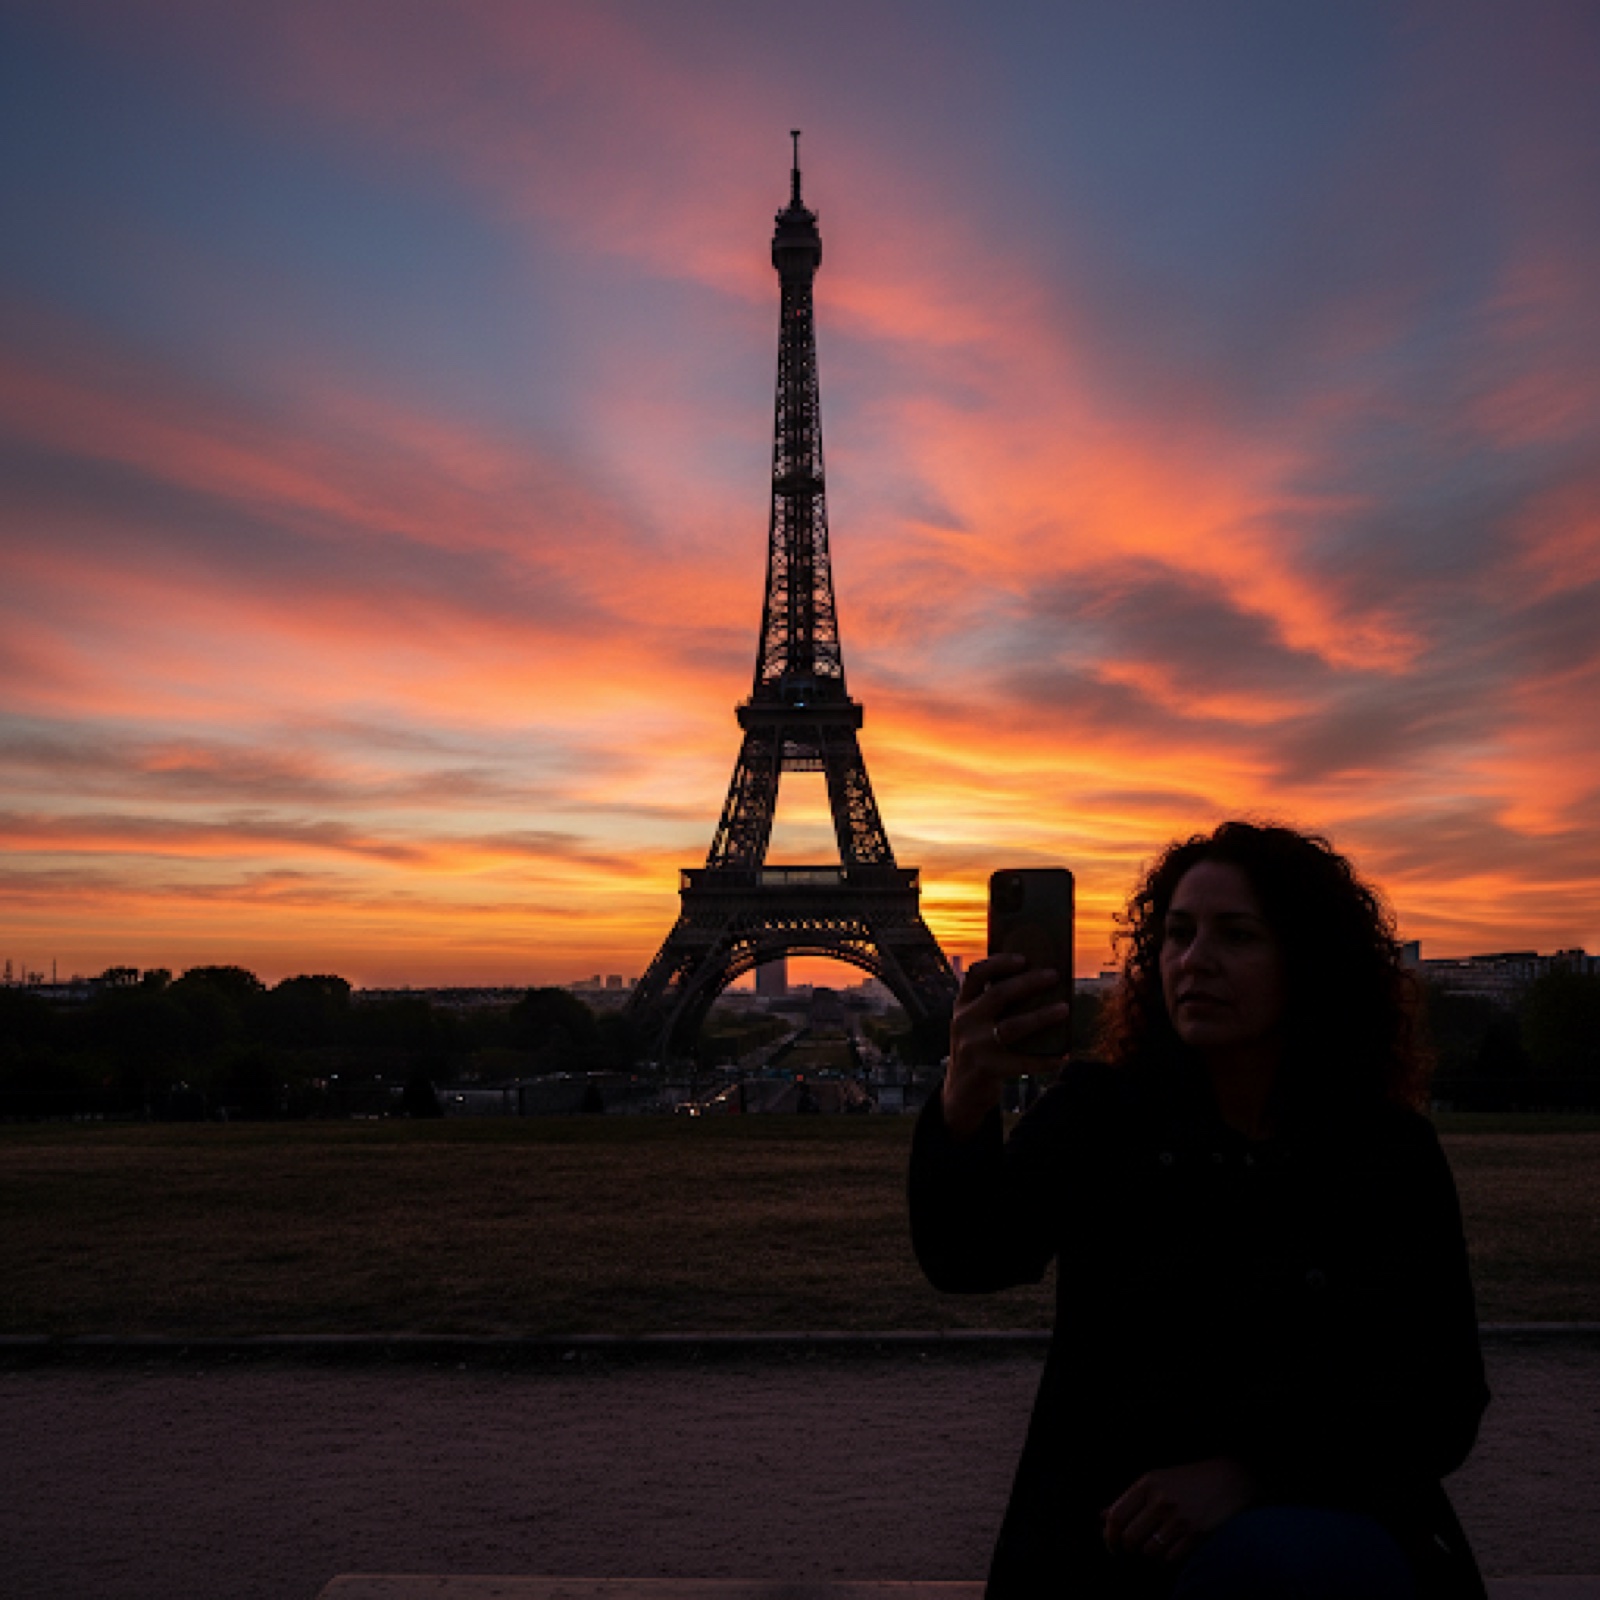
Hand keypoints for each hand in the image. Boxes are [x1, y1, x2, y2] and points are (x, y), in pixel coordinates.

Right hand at [942, 954, 1069, 1138]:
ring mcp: (973, 1046)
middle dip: (1029, 983)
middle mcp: (964, 1021)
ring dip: (1041, 1016)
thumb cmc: (979, 1050)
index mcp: (962, 1005)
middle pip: (998, 995)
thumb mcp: (976, 1024)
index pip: (977, 974)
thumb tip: (1039, 987)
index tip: (1024, 958)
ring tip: (1064, 1009)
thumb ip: (995, 1007)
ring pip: (1011, 1027)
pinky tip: (1063, 1055)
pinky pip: (1020, 1062)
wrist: (960, 1093)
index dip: (1000, 963)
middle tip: (1054, 976)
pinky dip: (1044, 1059)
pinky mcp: (985, 1068)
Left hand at [1102, 1456, 1261, 1564]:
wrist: (1226, 1480)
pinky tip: (1170, 1547)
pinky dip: (1165, 1558)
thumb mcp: (1155, 1480)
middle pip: (1130, 1538)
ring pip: (1149, 1551)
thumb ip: (1128, 1499)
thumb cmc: (1187, 1480)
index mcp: (1147, 1484)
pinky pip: (1169, 1558)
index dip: (1109, 1535)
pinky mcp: (1195, 1535)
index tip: (1111, 1544)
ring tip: (1154, 1544)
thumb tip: (1102, 1517)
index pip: (1117, 1516)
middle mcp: (1161, 1501)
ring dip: (1148, 1553)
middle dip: (1128, 1547)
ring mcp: (1179, 1519)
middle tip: (1133, 1546)